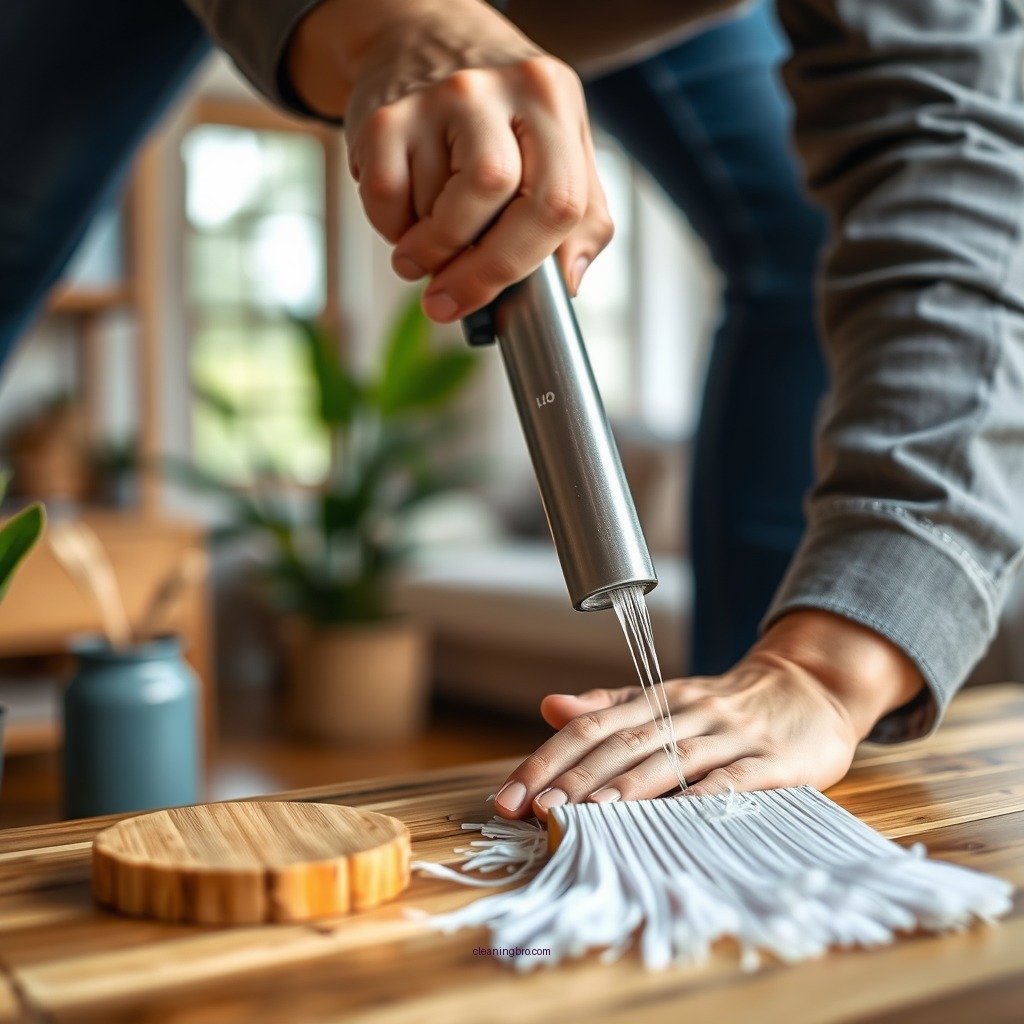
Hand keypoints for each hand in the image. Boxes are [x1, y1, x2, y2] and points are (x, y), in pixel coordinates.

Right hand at [288, 0, 612, 321]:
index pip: (557, 201)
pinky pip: (385, 200)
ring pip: (436, 209)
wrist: (421, 37)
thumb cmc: (499, 112)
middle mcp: (499, 88)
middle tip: (447, 299)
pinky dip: (392, 228)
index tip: (496, 305)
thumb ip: (581, 214)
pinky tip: (405, 214)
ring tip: (429, 239)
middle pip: (494, 196)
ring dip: (429, 249)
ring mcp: (438, 97)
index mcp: (554, 99)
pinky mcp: (384, 115)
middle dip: (472, 268)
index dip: (525, 266)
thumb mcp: (558, 143)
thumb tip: (569, 281)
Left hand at [493, 610, 924, 818]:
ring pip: (670, 759)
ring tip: (586, 814)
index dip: (548, 759)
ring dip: (625, 788)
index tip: (513, 796)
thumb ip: (609, 706)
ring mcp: (729, 734)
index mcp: (655, 699)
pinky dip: (705, 796)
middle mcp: (686, 712)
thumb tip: (549, 706)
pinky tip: (679, 816)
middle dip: (573, 779)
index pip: (590, 727)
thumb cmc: (727, 705)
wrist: (811, 686)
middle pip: (620, 744)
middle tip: (534, 810)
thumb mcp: (665, 698)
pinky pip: (735, 778)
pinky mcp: (772, 760)